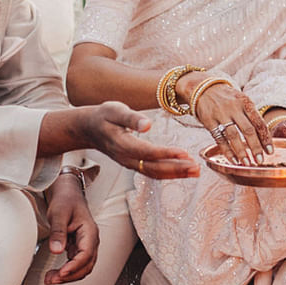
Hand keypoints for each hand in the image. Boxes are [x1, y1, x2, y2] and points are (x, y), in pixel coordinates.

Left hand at [43, 173, 98, 283]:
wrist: (67, 194)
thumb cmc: (65, 201)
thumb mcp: (59, 214)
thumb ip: (58, 232)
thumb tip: (56, 250)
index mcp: (90, 232)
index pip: (86, 254)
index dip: (74, 266)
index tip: (61, 273)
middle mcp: (91, 240)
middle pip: (87, 265)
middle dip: (71, 275)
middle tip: (51, 279)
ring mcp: (86, 244)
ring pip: (83, 267)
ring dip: (69, 276)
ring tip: (50, 278)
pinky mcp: (79, 247)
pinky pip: (77, 264)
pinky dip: (68, 271)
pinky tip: (56, 273)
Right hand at [79, 102, 198, 177]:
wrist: (88, 128)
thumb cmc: (103, 116)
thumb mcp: (114, 110)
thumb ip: (131, 118)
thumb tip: (147, 124)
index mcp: (121, 144)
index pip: (146, 152)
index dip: (165, 154)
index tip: (184, 153)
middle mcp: (125, 158)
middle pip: (153, 168)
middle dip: (176, 169)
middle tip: (196, 168)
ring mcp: (129, 163)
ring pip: (154, 173)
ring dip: (175, 174)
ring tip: (195, 172)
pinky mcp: (133, 164)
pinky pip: (152, 172)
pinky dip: (169, 174)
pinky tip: (183, 171)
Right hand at [193, 81, 272, 164]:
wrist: (204, 88)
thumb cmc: (228, 99)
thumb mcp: (242, 102)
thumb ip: (252, 117)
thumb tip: (264, 138)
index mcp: (246, 102)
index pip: (259, 122)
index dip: (265, 138)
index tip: (270, 151)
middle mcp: (234, 108)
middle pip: (248, 130)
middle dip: (255, 147)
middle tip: (260, 160)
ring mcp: (220, 114)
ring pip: (233, 135)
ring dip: (241, 151)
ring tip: (247, 163)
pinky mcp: (209, 120)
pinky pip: (219, 138)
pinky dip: (227, 151)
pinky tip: (233, 160)